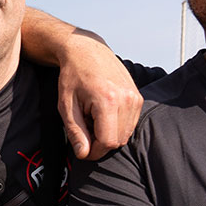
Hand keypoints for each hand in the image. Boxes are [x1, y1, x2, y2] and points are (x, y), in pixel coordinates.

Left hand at [57, 43, 142, 158]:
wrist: (86, 51)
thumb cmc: (73, 77)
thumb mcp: (66, 106)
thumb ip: (76, 132)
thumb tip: (83, 154)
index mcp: (108, 100)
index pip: (107, 142)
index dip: (93, 151)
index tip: (82, 148)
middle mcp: (126, 99)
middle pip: (118, 141)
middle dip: (100, 142)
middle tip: (85, 126)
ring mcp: (135, 97)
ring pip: (125, 134)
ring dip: (108, 133)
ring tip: (93, 117)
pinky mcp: (138, 97)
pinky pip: (130, 124)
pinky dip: (116, 125)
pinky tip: (103, 113)